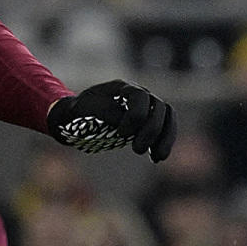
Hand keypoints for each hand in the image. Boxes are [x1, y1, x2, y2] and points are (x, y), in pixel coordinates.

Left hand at [48, 81, 175, 161]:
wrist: (78, 115)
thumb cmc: (81, 109)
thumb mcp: (87, 108)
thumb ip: (105, 111)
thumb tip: (124, 119)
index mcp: (123, 87)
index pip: (140, 96)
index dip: (136, 115)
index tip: (122, 134)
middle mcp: (139, 94)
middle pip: (159, 107)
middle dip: (151, 131)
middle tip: (136, 150)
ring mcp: (147, 106)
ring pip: (168, 117)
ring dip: (165, 138)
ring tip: (157, 157)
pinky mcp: (149, 121)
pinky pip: (166, 128)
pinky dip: (164, 142)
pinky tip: (156, 158)